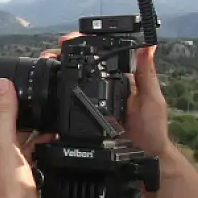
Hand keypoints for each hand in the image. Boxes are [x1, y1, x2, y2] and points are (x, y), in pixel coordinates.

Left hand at [0, 78, 54, 197]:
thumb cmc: (8, 192)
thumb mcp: (6, 146)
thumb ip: (5, 115)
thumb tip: (2, 86)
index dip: (3, 116)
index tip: (18, 104)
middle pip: (3, 140)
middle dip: (21, 129)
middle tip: (38, 116)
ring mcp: (2, 183)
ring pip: (17, 154)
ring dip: (32, 142)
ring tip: (48, 130)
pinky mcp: (19, 191)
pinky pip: (28, 167)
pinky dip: (39, 157)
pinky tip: (51, 149)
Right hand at [44, 34, 170, 157]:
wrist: (145, 158)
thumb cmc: (152, 128)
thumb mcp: (151, 98)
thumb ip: (147, 73)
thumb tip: (148, 45)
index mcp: (119, 80)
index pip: (100, 58)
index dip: (84, 46)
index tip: (69, 39)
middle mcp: (103, 91)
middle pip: (80, 69)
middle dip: (61, 58)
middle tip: (49, 54)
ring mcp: (92, 106)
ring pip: (70, 87)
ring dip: (55, 76)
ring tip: (45, 66)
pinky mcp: (84, 122)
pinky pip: (67, 110)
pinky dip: (56, 103)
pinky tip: (47, 95)